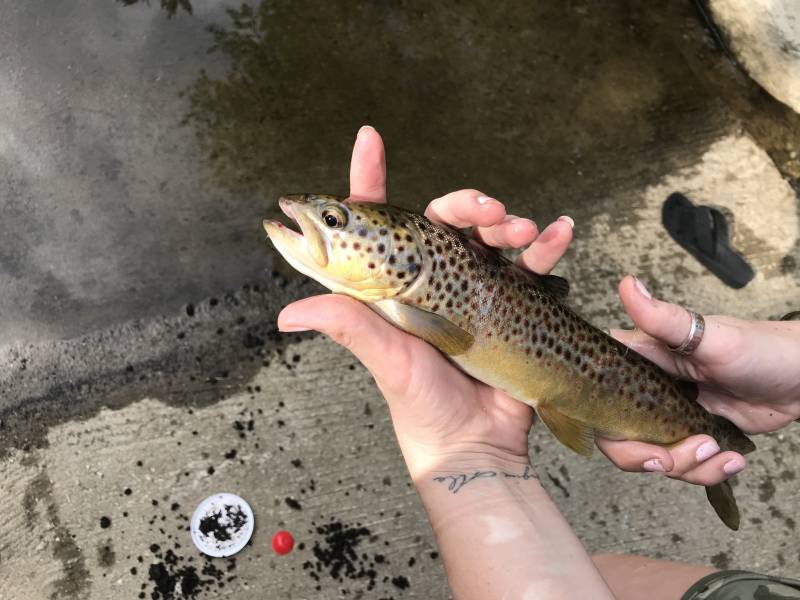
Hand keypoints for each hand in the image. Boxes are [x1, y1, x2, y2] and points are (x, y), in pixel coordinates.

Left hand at [277, 126, 574, 476]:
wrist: (474, 444)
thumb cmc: (421, 404)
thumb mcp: (384, 360)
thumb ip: (347, 326)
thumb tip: (287, 315)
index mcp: (394, 284)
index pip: (377, 222)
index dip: (370, 177)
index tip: (369, 137)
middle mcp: (432, 280)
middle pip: (444, 220)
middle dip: (466, 202)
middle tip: (485, 209)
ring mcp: (473, 290)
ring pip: (488, 234)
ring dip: (507, 220)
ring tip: (521, 229)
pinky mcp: (510, 304)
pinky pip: (530, 265)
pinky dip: (546, 245)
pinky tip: (558, 234)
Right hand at [597, 277, 799, 485]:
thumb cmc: (760, 348)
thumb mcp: (710, 336)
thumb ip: (664, 318)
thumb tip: (628, 285)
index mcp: (641, 360)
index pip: (600, 397)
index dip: (611, 427)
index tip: (643, 441)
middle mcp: (646, 388)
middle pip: (619, 437)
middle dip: (648, 457)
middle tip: (681, 456)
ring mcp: (668, 414)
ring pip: (652, 456)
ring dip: (687, 465)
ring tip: (718, 449)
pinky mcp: (691, 435)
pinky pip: (683, 465)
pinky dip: (706, 470)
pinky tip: (730, 457)